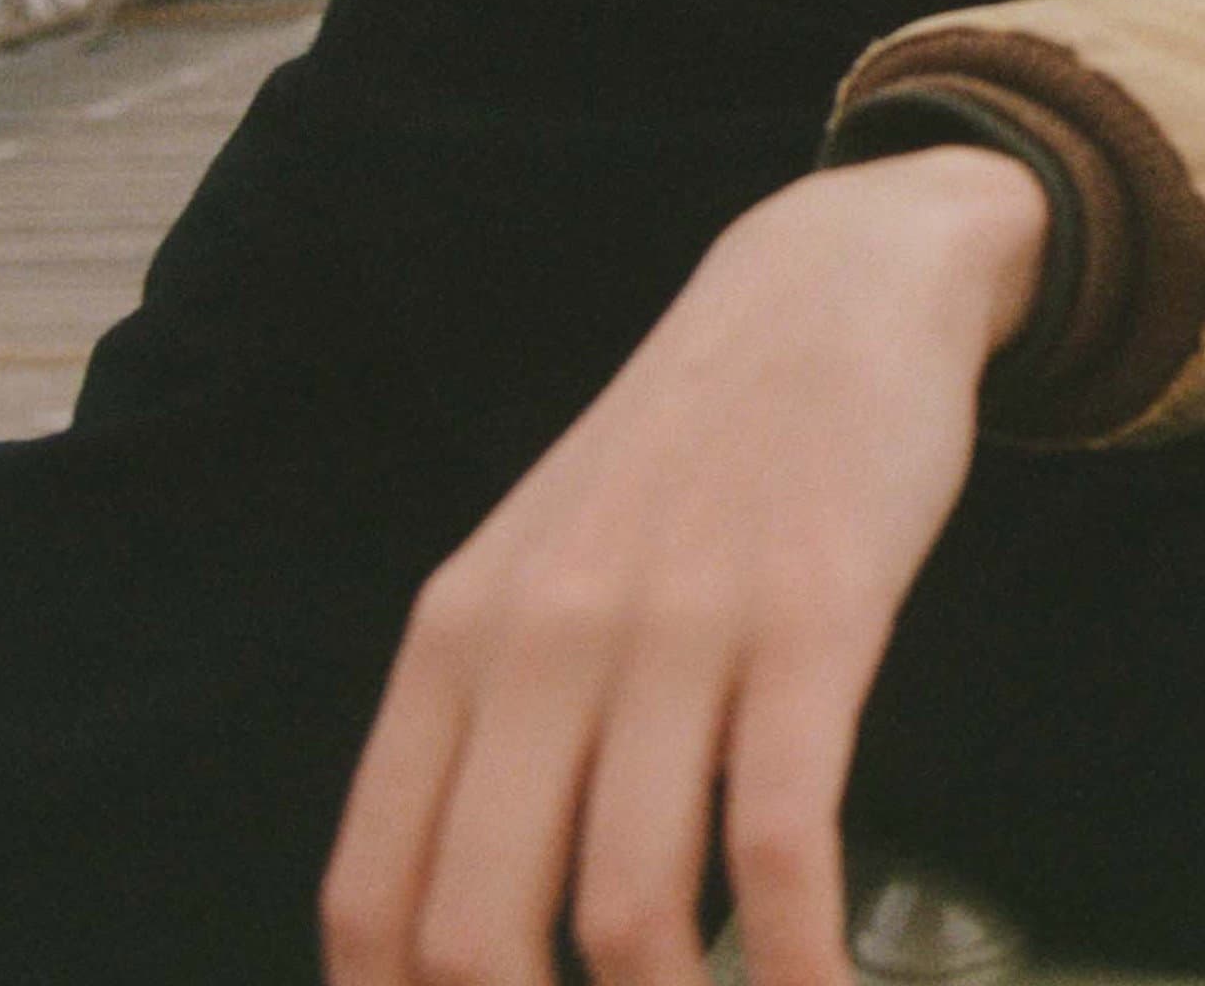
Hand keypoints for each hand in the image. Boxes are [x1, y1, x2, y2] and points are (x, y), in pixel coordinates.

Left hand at [320, 149, 1048, 985]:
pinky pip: (783, 839)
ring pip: (632, 910)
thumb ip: (495, 729)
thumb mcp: (542, 572)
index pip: (374, 900)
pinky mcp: (811, 620)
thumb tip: (469, 939)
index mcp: (453, 644)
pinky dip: (799, 963)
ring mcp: (675, 630)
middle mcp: (539, 641)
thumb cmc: (691, 459)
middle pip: (480, 933)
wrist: (830, 287)